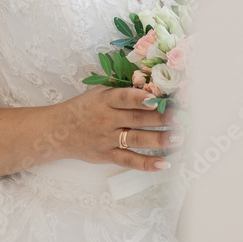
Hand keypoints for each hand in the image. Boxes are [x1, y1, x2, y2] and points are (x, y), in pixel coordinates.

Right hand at [59, 85, 184, 170]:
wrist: (58, 130)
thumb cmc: (84, 107)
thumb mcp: (98, 91)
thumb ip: (121, 87)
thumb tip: (147, 77)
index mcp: (106, 99)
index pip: (125, 97)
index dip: (142, 98)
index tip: (159, 97)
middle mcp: (107, 118)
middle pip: (138, 118)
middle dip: (162, 118)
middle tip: (183, 118)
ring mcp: (108, 138)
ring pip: (137, 139)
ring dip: (160, 139)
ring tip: (180, 138)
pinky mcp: (107, 155)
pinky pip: (129, 160)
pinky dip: (146, 163)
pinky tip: (163, 164)